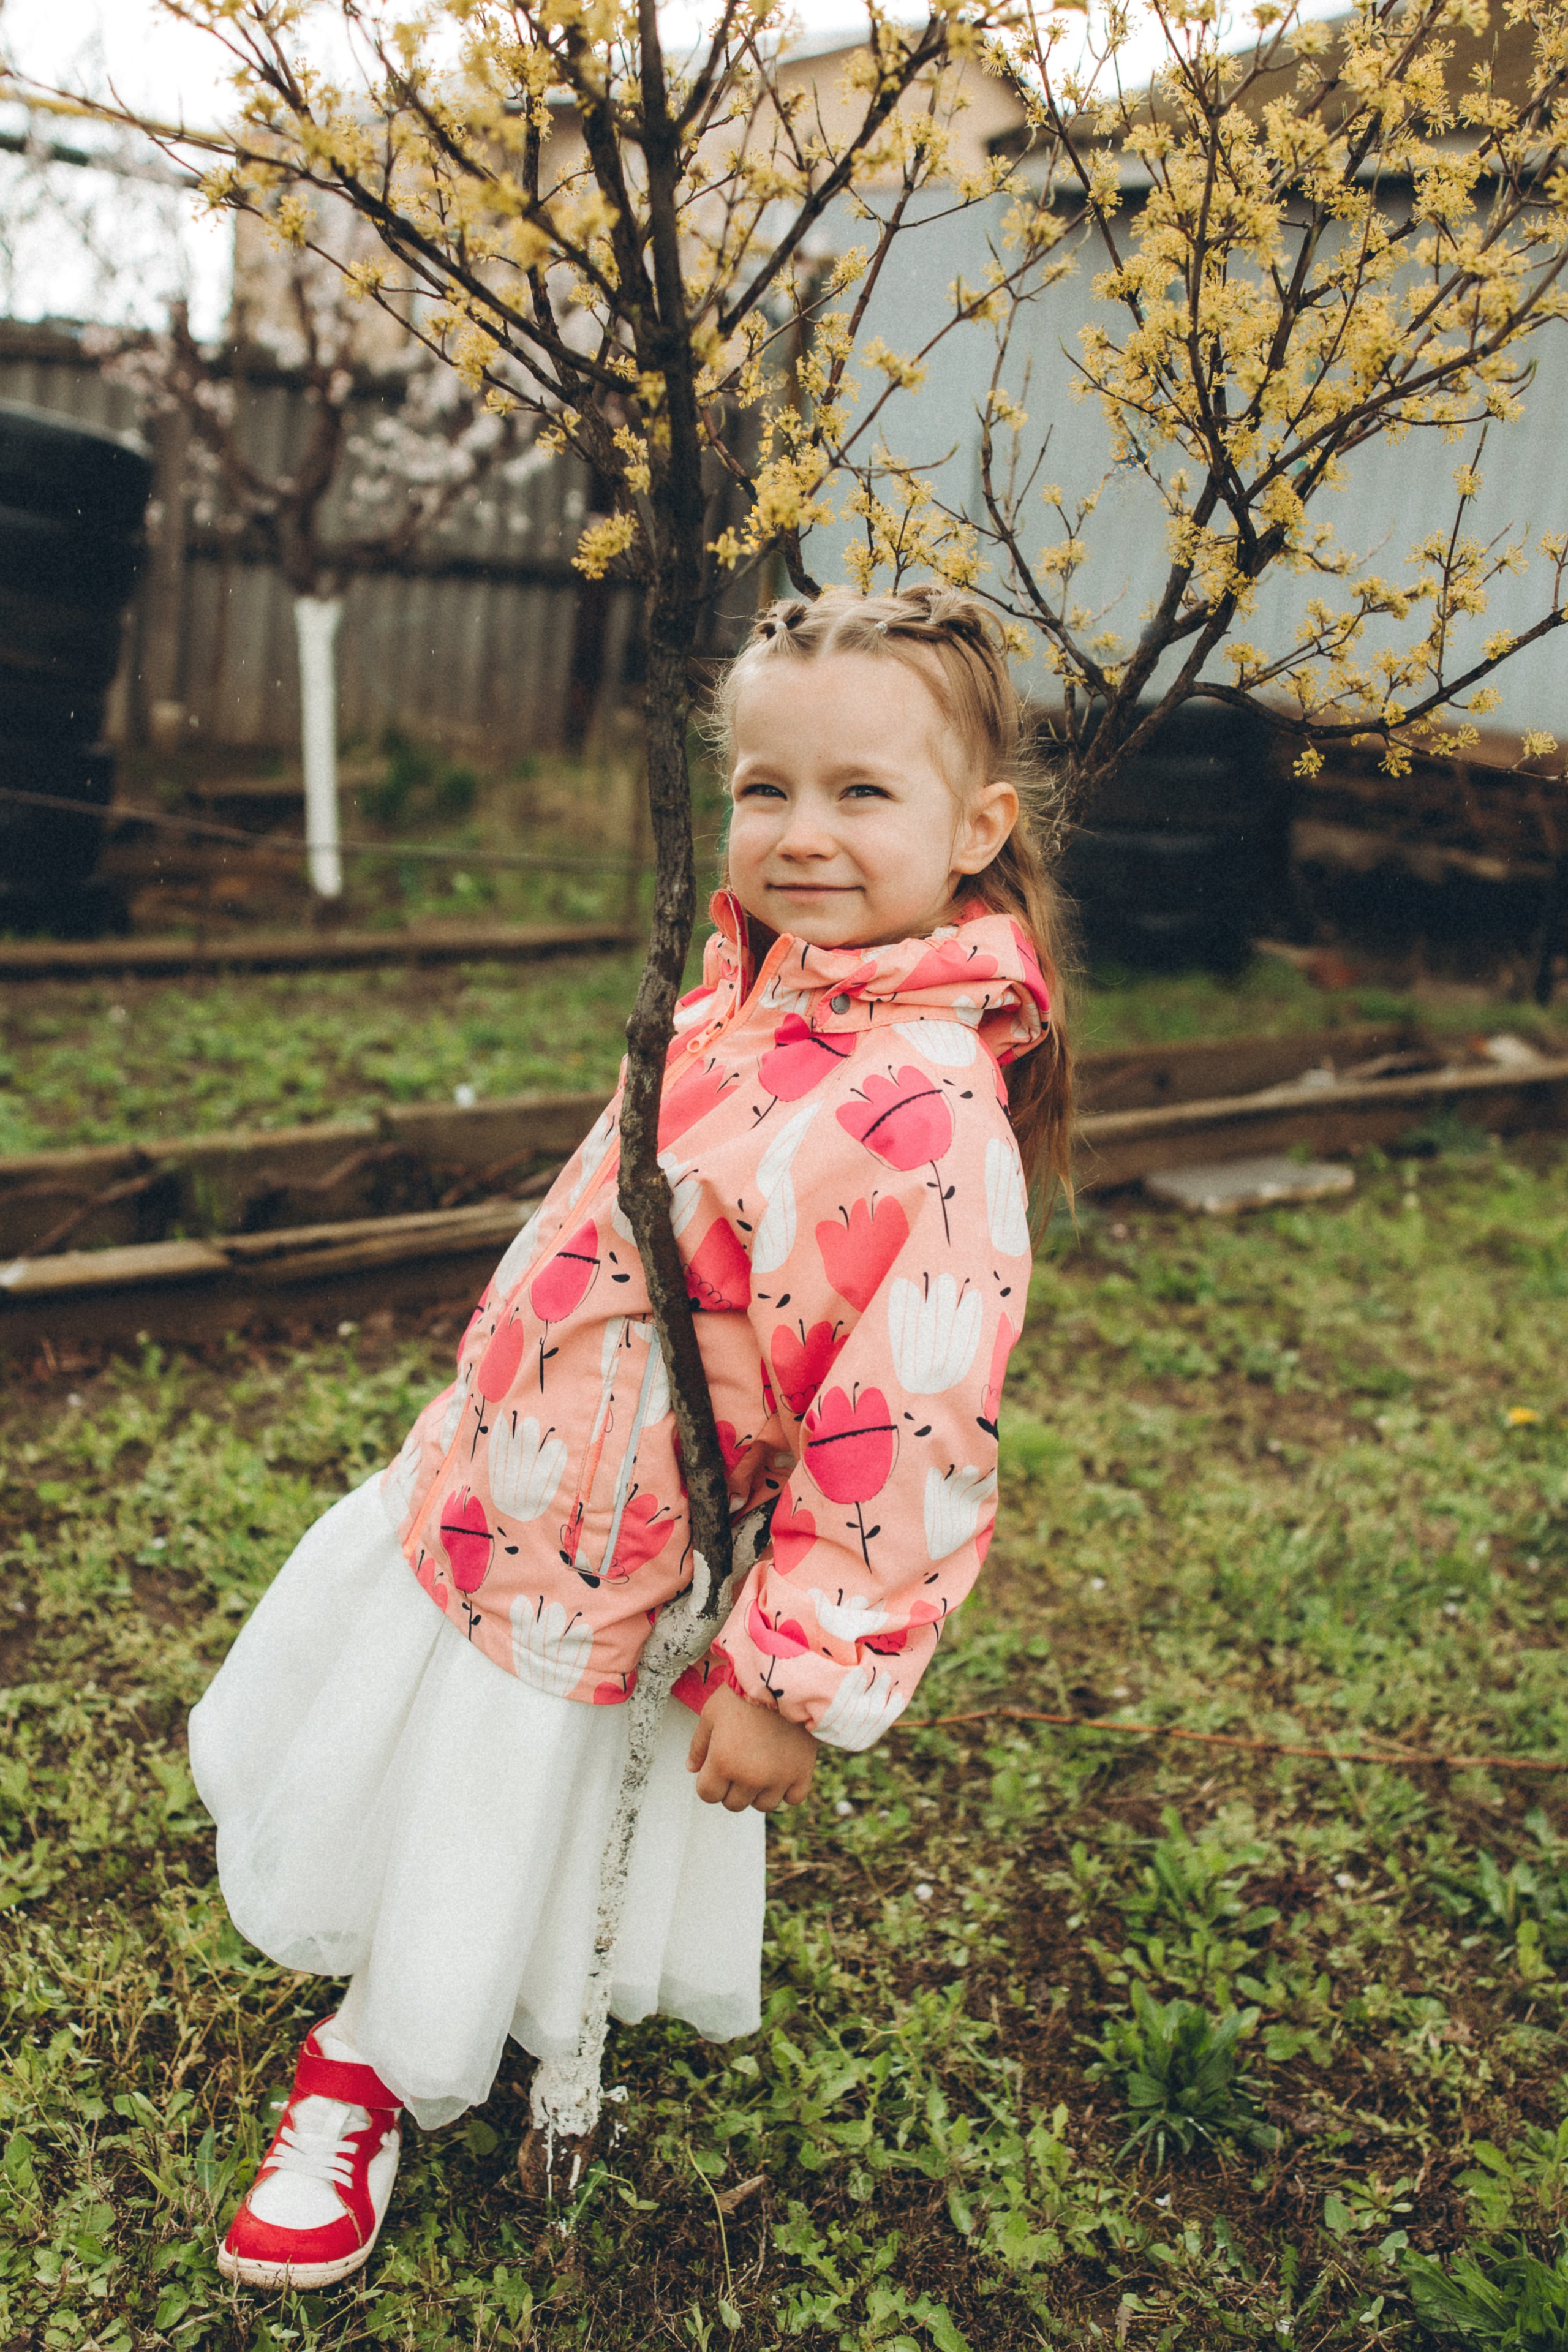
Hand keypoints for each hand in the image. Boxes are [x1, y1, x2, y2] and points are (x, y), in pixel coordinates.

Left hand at [686, 1684, 816, 1811]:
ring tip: (761, 1765)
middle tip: (739, 1763)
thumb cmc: (743, 1693)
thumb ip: (699, 1745)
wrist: (785, 1678)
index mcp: (723, 1762)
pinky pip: (793, 1798)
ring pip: (763, 1804)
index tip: (716, 1767)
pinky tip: (782, 1769)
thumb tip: (692, 1768)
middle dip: (731, 1787)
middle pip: (734, 1803)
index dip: (709, 1782)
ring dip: (758, 1791)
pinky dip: (787, 1789)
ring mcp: (778, 1777)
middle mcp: (750, 1777)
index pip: (708, 1795)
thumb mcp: (711, 1714)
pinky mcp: (802, 1772)